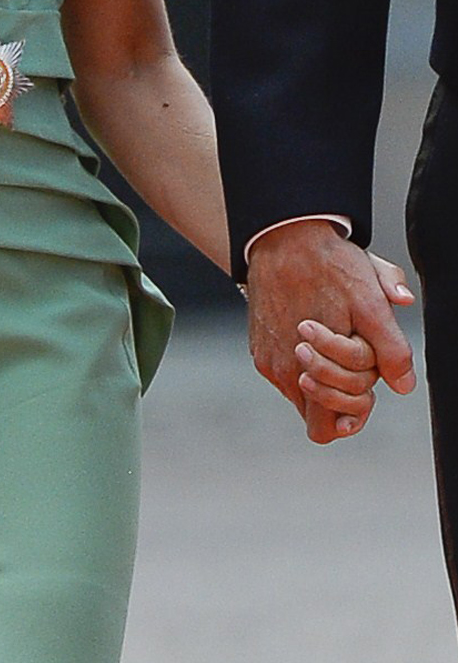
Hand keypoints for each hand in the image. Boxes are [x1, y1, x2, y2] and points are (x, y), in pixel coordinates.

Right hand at [246, 223, 415, 443]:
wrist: (283, 235)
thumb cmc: (329, 266)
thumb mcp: (371, 303)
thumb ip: (391, 350)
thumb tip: (403, 385)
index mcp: (308, 370)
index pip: (328, 427)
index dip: (354, 409)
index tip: (365, 383)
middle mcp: (282, 371)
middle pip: (315, 414)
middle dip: (340, 392)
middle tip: (353, 356)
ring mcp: (267, 358)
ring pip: (301, 390)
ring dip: (322, 374)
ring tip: (334, 336)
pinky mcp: (259, 345)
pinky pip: (286, 369)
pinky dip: (303, 358)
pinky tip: (314, 326)